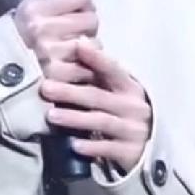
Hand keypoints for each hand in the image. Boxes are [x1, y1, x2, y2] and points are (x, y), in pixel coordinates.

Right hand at [13, 0, 98, 88]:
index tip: (78, 13)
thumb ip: (52, 7)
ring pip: (94, 45)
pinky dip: (83, 71)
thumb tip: (83, 4)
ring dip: (88, 51)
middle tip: (74, 36)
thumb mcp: (24, 15)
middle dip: (86, 28)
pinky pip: (87, 69)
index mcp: (34, 9)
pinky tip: (71, 70)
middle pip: (91, 20)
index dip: (83, 6)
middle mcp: (43, 28)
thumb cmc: (11, 43)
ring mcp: (51, 54)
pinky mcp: (58, 78)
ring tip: (71, 55)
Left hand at [39, 38, 151, 175]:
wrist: (149, 148)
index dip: (96, 58)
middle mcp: (133, 106)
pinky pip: (108, 149)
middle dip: (70, 92)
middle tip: (45, 88)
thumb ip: (101, 73)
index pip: (113, 69)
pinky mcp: (130, 152)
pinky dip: (92, 147)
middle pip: (98, 97)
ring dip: (75, 118)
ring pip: (101, 121)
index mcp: (130, 88)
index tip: (77, 46)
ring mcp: (133, 130)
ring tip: (51, 116)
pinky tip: (73, 145)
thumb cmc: (126, 114)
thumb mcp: (119, 92)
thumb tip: (79, 42)